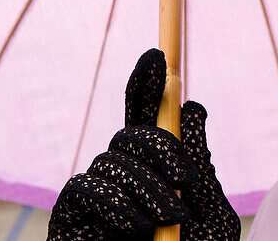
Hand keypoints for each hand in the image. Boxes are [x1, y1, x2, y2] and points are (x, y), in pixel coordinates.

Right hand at [47, 49, 240, 239]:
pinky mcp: (70, 220)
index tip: (157, 53)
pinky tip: (137, 229)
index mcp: (157, 171)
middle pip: (130, 131)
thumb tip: (193, 104)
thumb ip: (198, 165)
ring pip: (112, 158)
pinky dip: (116, 203)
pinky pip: (86, 188)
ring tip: (168, 220)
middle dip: (159, 146)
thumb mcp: (207, 216)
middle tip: (184, 181)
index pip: (147, 117)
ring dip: (145, 185)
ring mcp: (96, 198)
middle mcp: (123, 177)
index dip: (146, 84)